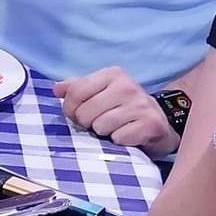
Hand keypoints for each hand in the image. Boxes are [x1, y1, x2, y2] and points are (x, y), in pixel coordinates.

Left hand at [57, 67, 177, 156]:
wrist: (158, 123)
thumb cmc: (123, 107)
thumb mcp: (100, 92)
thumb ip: (77, 88)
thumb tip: (57, 89)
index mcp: (113, 74)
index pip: (75, 92)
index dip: (70, 109)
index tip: (77, 115)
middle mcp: (128, 86)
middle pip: (85, 113)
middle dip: (88, 123)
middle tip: (99, 123)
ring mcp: (141, 105)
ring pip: (100, 127)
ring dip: (104, 133)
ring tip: (114, 128)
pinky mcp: (151, 124)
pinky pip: (118, 139)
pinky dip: (119, 142)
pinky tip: (127, 135)